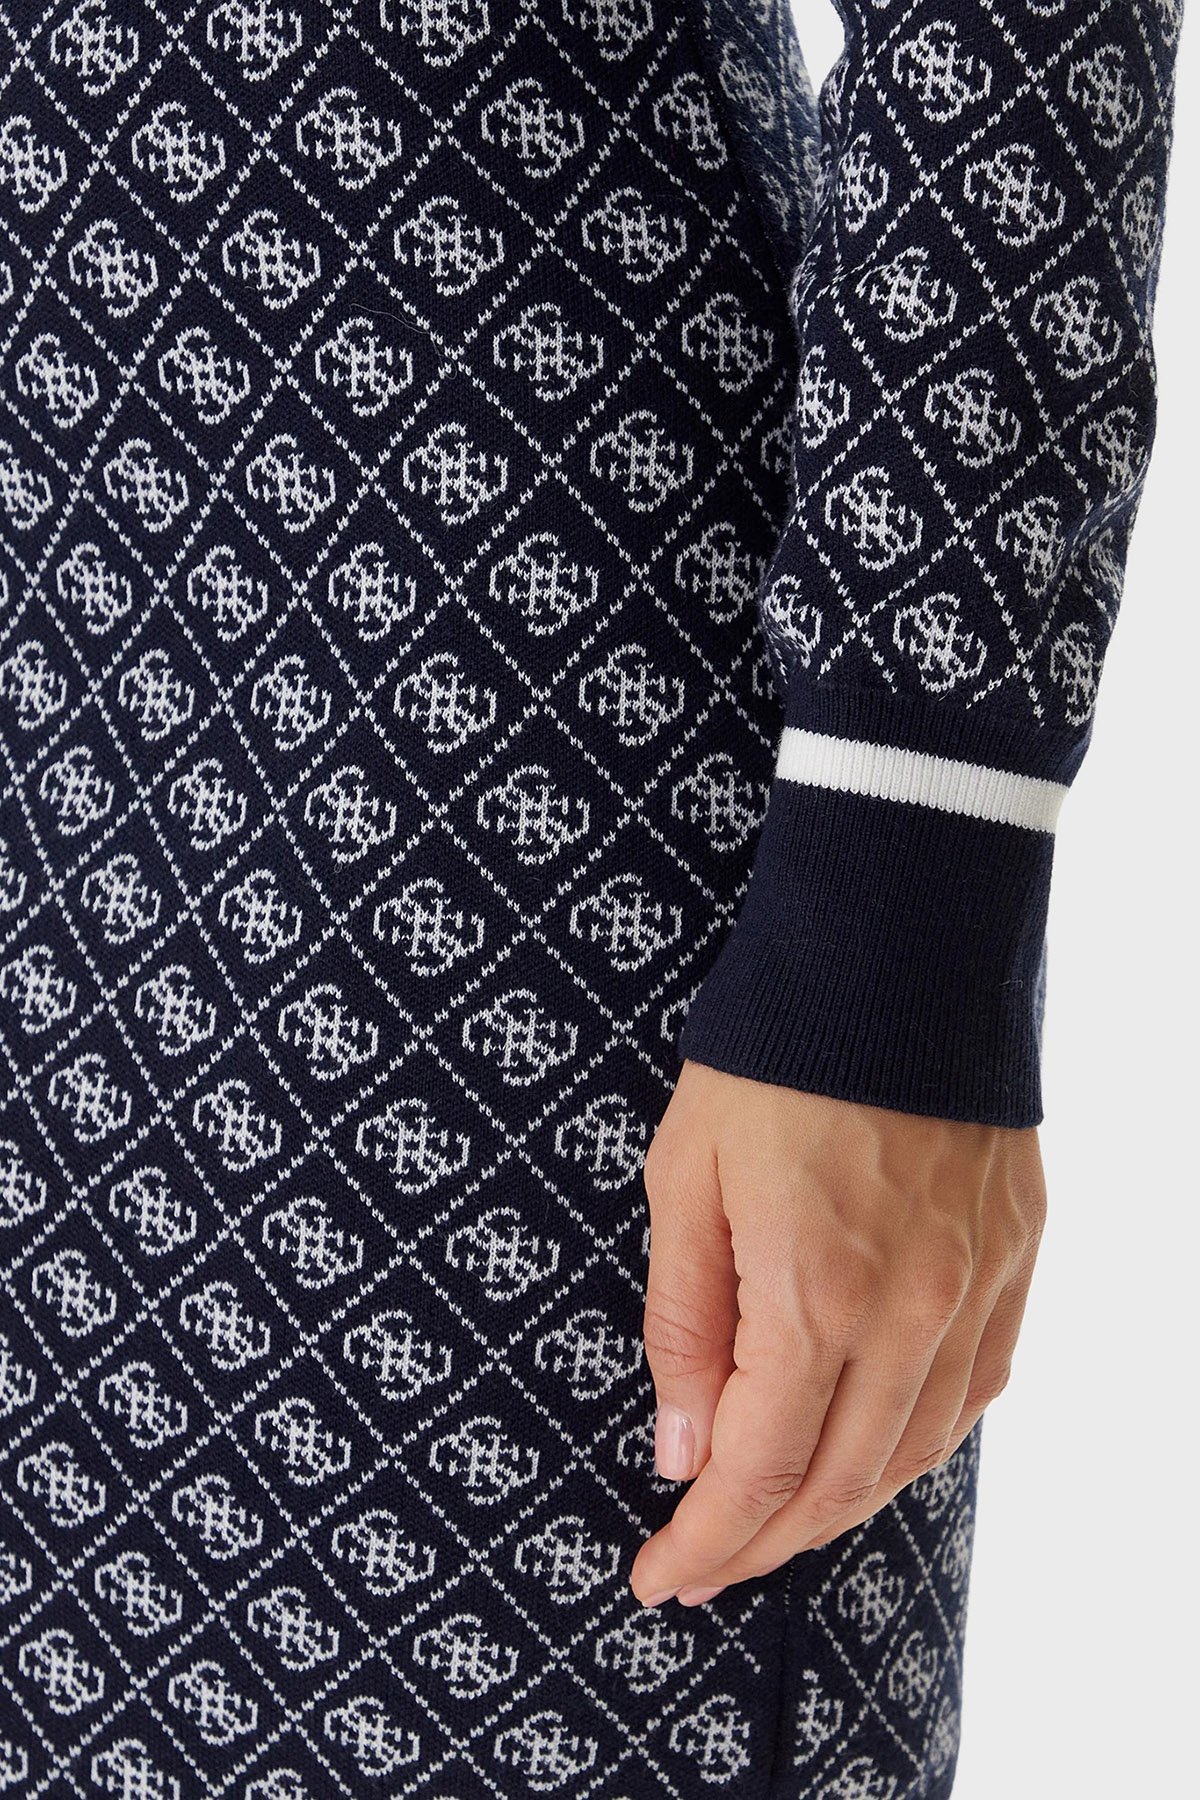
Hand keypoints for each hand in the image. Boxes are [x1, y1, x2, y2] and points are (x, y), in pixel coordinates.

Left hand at [630, 1061, 1045, 1606]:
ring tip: (777, 1524)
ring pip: (914, 1451)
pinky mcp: (1014, 1258)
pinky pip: (974, 1389)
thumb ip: (684, 1325)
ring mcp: (977, 1288)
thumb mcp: (685, 1183)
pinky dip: (918, 1443)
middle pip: (840, 1483)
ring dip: (841, 1506)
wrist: (891, 958)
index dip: (705, 1539)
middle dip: (763, 1543)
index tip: (658, 1578)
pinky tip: (877, 1451)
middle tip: (704, 1565)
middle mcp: (912, 1312)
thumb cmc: (769, 1062)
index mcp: (816, 1295)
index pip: (759, 1470)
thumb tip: (683, 1449)